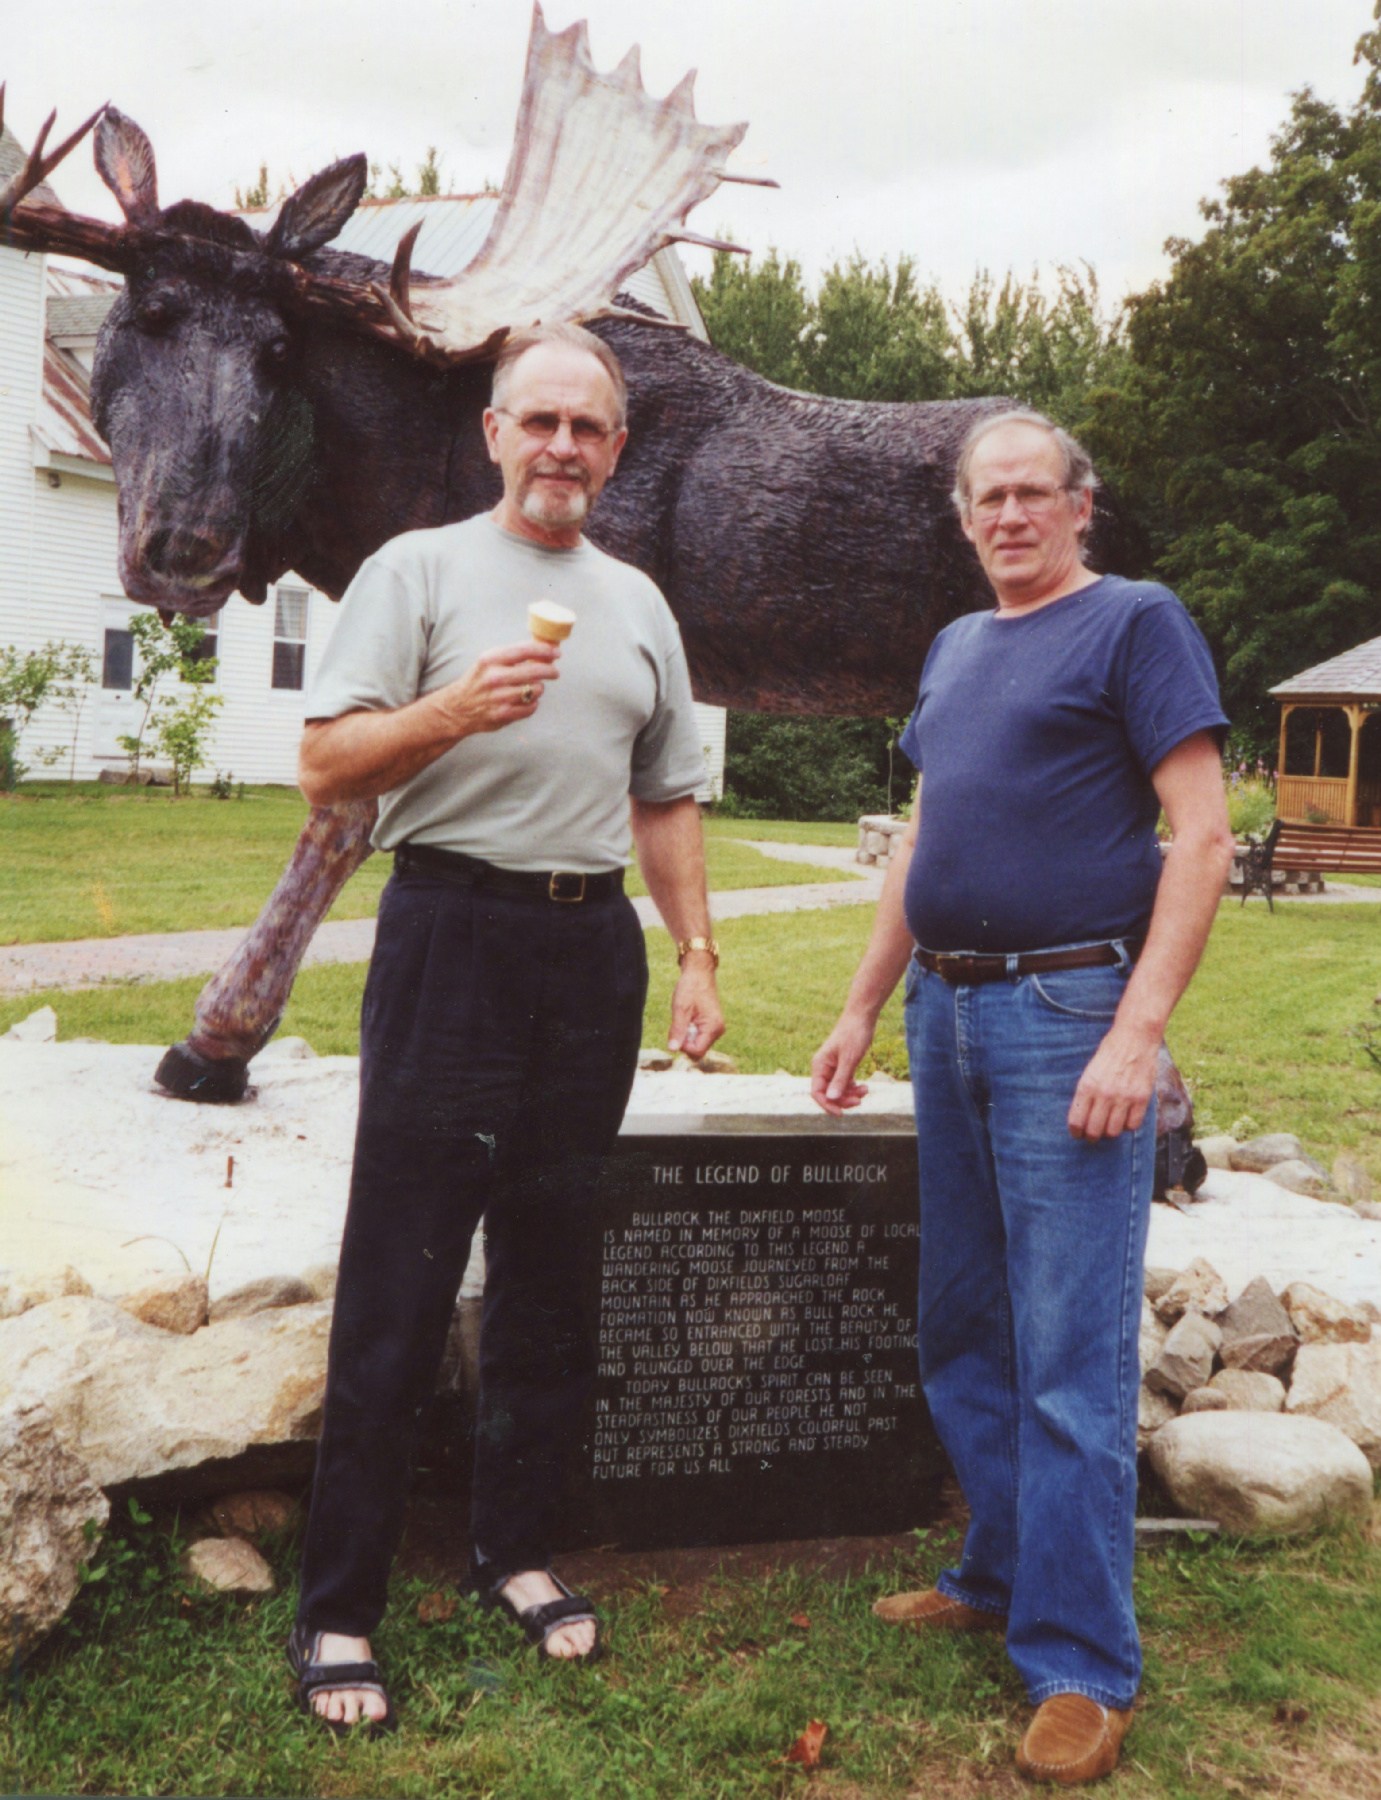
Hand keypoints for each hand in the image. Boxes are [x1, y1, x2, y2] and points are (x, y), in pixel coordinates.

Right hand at [436, 641, 558, 736]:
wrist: (457, 708)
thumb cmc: (478, 681)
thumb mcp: (488, 662)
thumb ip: (512, 657)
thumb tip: (543, 652)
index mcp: (490, 659)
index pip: (524, 650)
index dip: (545, 650)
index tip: (556, 652)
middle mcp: (494, 677)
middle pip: (535, 670)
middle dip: (550, 671)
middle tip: (555, 672)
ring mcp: (499, 697)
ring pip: (536, 690)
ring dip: (539, 689)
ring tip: (533, 688)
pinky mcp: (503, 714)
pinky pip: (531, 707)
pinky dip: (533, 704)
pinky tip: (527, 701)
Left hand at [668, 963, 723, 1059]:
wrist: (699, 973)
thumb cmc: (691, 988)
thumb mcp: (680, 1009)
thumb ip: (677, 1030)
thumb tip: (673, 1049)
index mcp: (713, 1027)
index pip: (696, 1051)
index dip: (683, 1046)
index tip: (676, 1032)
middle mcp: (718, 1030)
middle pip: (697, 1050)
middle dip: (685, 1042)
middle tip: (679, 1023)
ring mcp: (715, 1028)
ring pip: (697, 1044)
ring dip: (686, 1036)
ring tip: (684, 1018)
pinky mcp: (711, 1025)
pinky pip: (698, 1036)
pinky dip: (689, 1031)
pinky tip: (687, 1018)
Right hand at [810, 1011, 875, 1114]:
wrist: (862, 1017)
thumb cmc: (854, 1034)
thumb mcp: (849, 1059)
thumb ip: (840, 1080)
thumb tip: (831, 1099)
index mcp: (820, 1065)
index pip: (817, 1092)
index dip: (827, 1105)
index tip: (841, 1113)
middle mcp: (824, 1068)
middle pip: (829, 1094)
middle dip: (843, 1100)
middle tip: (860, 1101)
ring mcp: (834, 1068)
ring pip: (838, 1090)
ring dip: (851, 1094)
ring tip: (865, 1090)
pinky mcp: (843, 1066)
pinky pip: (845, 1084)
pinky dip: (854, 1088)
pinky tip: (864, 1087)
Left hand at [1067, 1024, 1159, 1139]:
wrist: (1135, 1037)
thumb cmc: (1109, 1052)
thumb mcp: (1090, 1070)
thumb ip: (1086, 1093)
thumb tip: (1082, 1117)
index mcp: (1087, 1086)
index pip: (1077, 1121)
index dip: (1076, 1132)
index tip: (1078, 1134)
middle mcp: (1105, 1094)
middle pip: (1094, 1131)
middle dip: (1091, 1136)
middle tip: (1093, 1135)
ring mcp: (1124, 1097)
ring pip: (1113, 1131)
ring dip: (1110, 1132)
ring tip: (1109, 1126)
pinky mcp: (1142, 1098)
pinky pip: (1133, 1125)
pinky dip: (1128, 1125)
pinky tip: (1125, 1118)